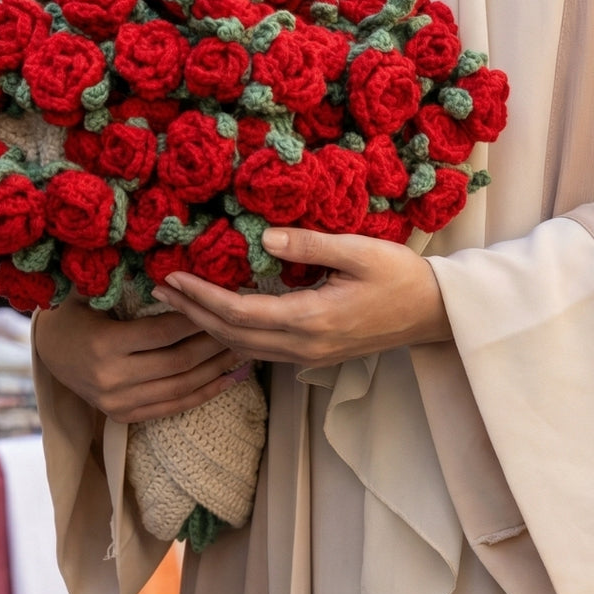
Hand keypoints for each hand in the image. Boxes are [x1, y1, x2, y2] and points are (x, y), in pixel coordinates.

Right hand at [34, 295, 247, 423]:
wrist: (46, 353)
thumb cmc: (74, 314)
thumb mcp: (90, 293)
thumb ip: (124, 280)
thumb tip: (169, 261)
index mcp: (104, 345)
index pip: (163, 332)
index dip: (195, 319)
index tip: (220, 304)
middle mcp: (111, 379)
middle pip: (178, 362)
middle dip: (214, 344)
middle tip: (241, 327)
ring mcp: (118, 402)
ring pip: (180, 387)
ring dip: (216, 370)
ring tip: (243, 351)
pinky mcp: (124, 415)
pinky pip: (172, 407)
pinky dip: (203, 394)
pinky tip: (229, 380)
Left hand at [150, 227, 451, 367]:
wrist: (434, 314)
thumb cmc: (401, 277)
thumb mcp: (359, 251)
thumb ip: (311, 245)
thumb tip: (265, 238)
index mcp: (311, 319)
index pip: (238, 311)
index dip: (200, 296)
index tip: (172, 277)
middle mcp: (303, 345)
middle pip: (231, 335)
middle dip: (191, 314)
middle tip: (159, 291)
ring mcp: (308, 355)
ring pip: (242, 347)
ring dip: (206, 326)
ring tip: (178, 304)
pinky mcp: (314, 355)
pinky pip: (260, 350)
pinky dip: (231, 335)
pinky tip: (218, 319)